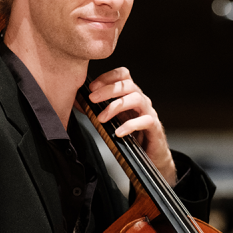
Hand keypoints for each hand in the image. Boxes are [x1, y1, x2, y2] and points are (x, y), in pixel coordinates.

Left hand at [87, 68, 176, 183]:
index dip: (107, 77)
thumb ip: (99, 109)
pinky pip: (145, 121)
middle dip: (108, 90)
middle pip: (128, 85)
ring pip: (136, 99)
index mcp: (131, 95)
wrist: (150, 156)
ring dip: (116, 106)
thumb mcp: (113, 120)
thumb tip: (78, 101)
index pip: (123, 75)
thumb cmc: (131, 136)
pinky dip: (130, 125)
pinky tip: (118, 132)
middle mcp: (141, 100)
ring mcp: (149, 112)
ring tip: (102, 118)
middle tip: (92, 98)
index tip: (92, 87)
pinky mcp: (154, 127)